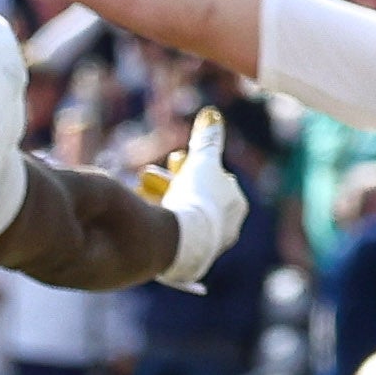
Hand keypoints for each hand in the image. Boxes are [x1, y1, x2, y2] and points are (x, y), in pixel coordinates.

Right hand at [140, 108, 246, 287]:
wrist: (181, 239)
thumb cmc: (197, 197)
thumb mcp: (203, 160)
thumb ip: (209, 138)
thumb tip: (212, 113)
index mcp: (236, 205)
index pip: (218, 181)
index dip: (194, 166)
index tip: (176, 157)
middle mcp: (226, 229)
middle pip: (196, 197)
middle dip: (173, 181)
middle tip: (149, 171)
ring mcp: (206, 246)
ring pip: (181, 215)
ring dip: (161, 197)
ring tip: (140, 185)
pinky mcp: (185, 261)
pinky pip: (170, 233)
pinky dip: (156, 217)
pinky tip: (141, 208)